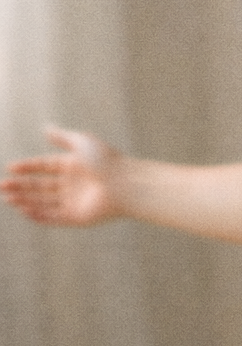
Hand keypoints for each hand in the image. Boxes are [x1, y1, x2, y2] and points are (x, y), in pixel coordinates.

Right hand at [1, 127, 121, 225]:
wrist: (125, 185)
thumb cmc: (106, 161)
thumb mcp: (82, 143)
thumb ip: (63, 137)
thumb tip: (46, 128)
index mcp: (74, 165)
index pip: (46, 166)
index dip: (28, 167)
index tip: (11, 168)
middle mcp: (73, 184)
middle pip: (41, 186)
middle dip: (21, 186)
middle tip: (2, 186)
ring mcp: (74, 201)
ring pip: (44, 202)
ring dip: (25, 200)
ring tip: (8, 198)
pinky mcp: (77, 217)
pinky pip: (53, 217)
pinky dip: (38, 215)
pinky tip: (23, 210)